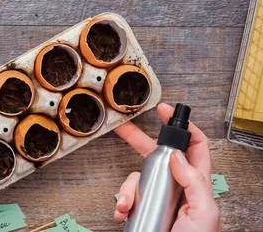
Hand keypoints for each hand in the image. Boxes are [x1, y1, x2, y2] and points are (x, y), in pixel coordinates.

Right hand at [113, 103, 220, 231]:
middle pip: (157, 154)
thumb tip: (177, 156)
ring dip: (127, 189)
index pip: (194, 146)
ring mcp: (158, 198)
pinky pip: (127, 198)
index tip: (166, 112)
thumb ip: (195, 182)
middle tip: (124, 128)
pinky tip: (122, 211)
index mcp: (197, 183)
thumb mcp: (204, 213)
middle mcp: (176, 186)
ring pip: (136, 178)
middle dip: (138, 139)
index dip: (182, 126)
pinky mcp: (143, 209)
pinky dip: (121, 203)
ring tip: (127, 204)